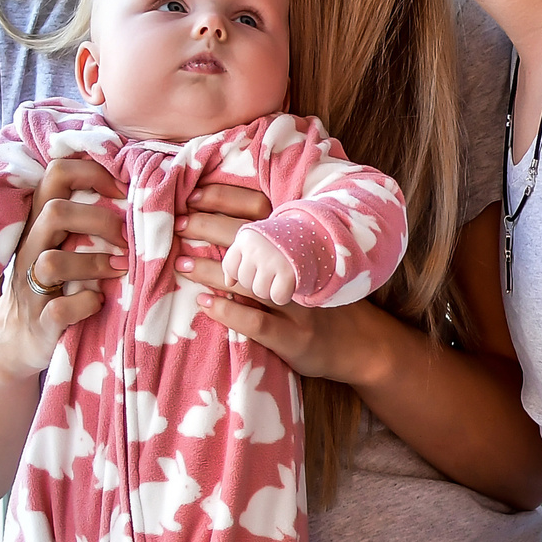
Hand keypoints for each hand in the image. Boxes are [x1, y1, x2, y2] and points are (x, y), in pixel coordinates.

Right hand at [0, 159, 126, 376]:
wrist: (16, 341)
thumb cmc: (55, 284)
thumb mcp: (65, 245)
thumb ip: (88, 220)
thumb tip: (140, 194)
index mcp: (40, 224)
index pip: (56, 174)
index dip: (92, 173)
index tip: (123, 190)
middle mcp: (31, 249)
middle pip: (54, 211)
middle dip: (99, 219)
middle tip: (126, 238)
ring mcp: (31, 287)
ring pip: (52, 261)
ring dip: (94, 263)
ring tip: (121, 269)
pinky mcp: (40, 322)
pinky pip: (59, 309)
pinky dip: (85, 305)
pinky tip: (100, 303)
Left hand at [175, 189, 389, 384]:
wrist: (363, 344)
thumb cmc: (324, 301)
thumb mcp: (309, 264)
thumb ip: (277, 244)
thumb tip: (219, 221)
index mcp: (302, 245)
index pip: (260, 208)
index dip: (225, 199)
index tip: (192, 197)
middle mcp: (301, 269)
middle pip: (252, 238)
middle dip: (210, 227)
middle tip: (178, 225)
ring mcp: (299, 304)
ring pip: (250, 281)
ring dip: (211, 271)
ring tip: (182, 265)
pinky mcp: (295, 337)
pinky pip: (258, 322)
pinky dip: (229, 312)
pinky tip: (206, 304)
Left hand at [219, 228, 297, 305]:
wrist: (317, 235)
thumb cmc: (282, 243)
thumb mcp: (258, 242)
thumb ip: (239, 259)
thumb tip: (229, 282)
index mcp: (246, 237)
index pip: (230, 267)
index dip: (240, 273)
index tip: (253, 266)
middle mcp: (257, 247)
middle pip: (245, 281)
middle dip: (257, 281)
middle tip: (271, 270)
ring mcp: (273, 260)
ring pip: (260, 291)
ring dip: (271, 289)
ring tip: (280, 276)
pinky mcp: (288, 274)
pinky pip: (278, 296)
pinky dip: (284, 294)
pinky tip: (289, 284)